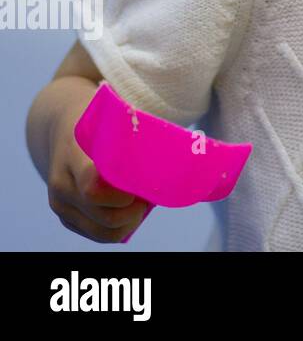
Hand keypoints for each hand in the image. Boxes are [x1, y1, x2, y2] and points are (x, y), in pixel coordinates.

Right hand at [46, 107, 149, 243]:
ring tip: (142, 200)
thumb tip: (189, 147)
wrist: (61, 126)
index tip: (142, 184)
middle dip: (134, 210)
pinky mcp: (67, 217)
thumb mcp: (116, 120)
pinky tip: (130, 209)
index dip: (123, 195)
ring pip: (103, 231)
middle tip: (149, 193)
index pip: (94, 189)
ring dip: (129, 221)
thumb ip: (139, 136)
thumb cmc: (102, 122)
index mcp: (73, 157)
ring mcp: (61, 204)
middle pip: (105, 217)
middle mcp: (63, 185)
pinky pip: (98, 234)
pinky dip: (120, 227)